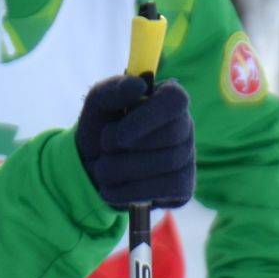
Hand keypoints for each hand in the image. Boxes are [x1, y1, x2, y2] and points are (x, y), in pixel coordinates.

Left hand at [74, 74, 194, 208]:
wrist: (91, 169)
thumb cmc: (101, 129)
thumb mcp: (97, 104)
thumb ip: (113, 89)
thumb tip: (138, 85)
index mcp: (166, 99)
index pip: (175, 100)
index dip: (149, 117)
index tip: (121, 133)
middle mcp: (184, 126)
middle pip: (171, 135)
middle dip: (128, 146)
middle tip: (104, 147)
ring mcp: (186, 157)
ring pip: (166, 163)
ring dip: (122, 169)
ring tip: (102, 169)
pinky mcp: (183, 187)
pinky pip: (164, 189)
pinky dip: (129, 192)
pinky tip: (111, 190)